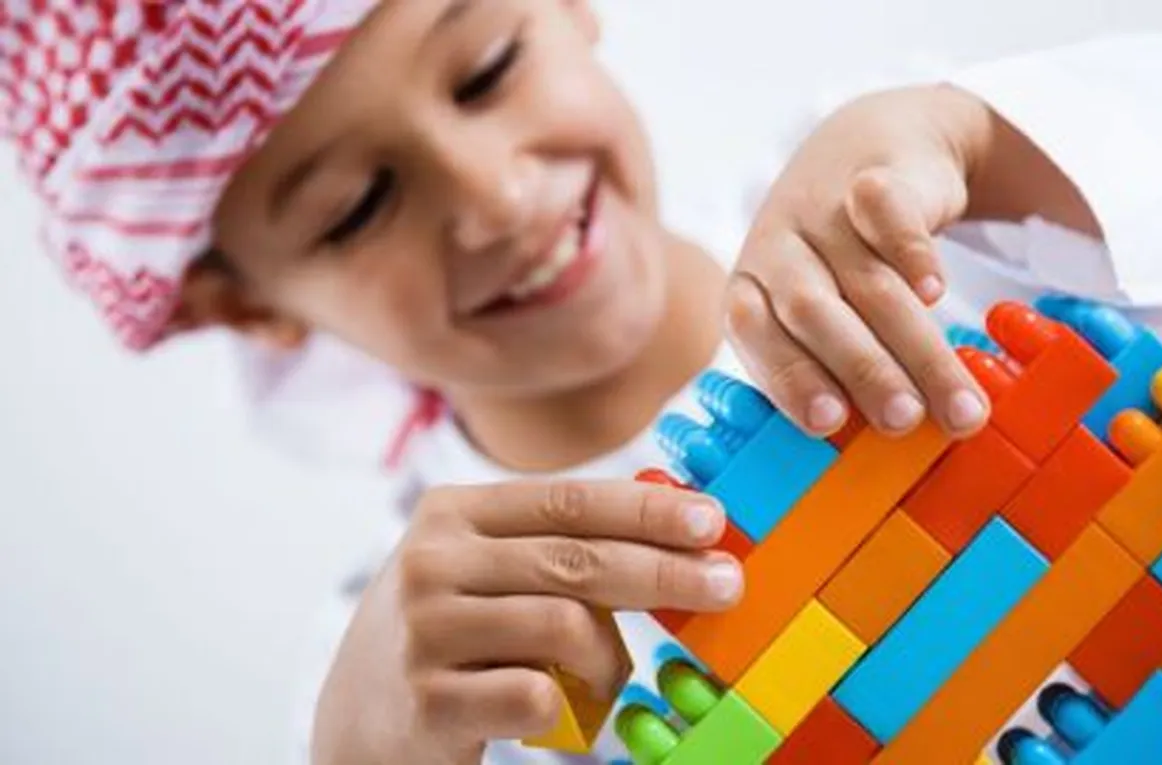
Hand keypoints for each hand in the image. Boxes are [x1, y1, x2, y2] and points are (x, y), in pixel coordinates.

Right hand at [311, 480, 738, 764]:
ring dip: (608, 658)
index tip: (711, 520)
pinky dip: (567, 705)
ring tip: (609, 677)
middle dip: (664, 572)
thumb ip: (555, 543)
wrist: (358, 721)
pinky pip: (535, 694)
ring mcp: (424, 631)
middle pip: (576, 560)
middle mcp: (431, 561)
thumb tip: (675, 524)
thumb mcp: (483, 567)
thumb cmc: (448, 633)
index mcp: (452, 513)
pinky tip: (560, 707)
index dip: (646, 510)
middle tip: (725, 585)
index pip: (568, 500)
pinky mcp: (428, 701)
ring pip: (564, 626)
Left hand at [727, 84, 993, 438]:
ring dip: (913, 345)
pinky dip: (911, 252)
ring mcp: (823, 211)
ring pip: (867, 281)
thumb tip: (883, 455)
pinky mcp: (871, 175)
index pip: (756, 335)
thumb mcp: (821, 310)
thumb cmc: (842, 261)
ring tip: (958, 401)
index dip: (789, 377)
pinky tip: (936, 291)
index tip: (830, 424)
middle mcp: (778, 250)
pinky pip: (886, 213)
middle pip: (815, 314)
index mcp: (752, 289)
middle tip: (906, 421)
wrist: (871, 143)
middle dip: (863, 372)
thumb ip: (836, 367)